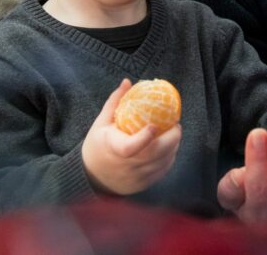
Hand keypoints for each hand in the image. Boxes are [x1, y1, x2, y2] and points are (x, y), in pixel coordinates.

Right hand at [81, 79, 181, 194]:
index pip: (131, 147)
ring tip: (173, 134)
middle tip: (175, 125)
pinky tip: (168, 148)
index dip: (145, 138)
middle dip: (171, 138)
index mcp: (114, 149)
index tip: (155, 125)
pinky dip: (169, 158)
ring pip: (163, 162)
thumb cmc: (97, 146)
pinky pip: (163, 170)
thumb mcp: (101, 123)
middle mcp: (127, 166)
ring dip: (173, 147)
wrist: (91, 178)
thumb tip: (128, 82)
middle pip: (156, 154)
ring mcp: (137, 177)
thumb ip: (115, 103)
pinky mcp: (144, 184)